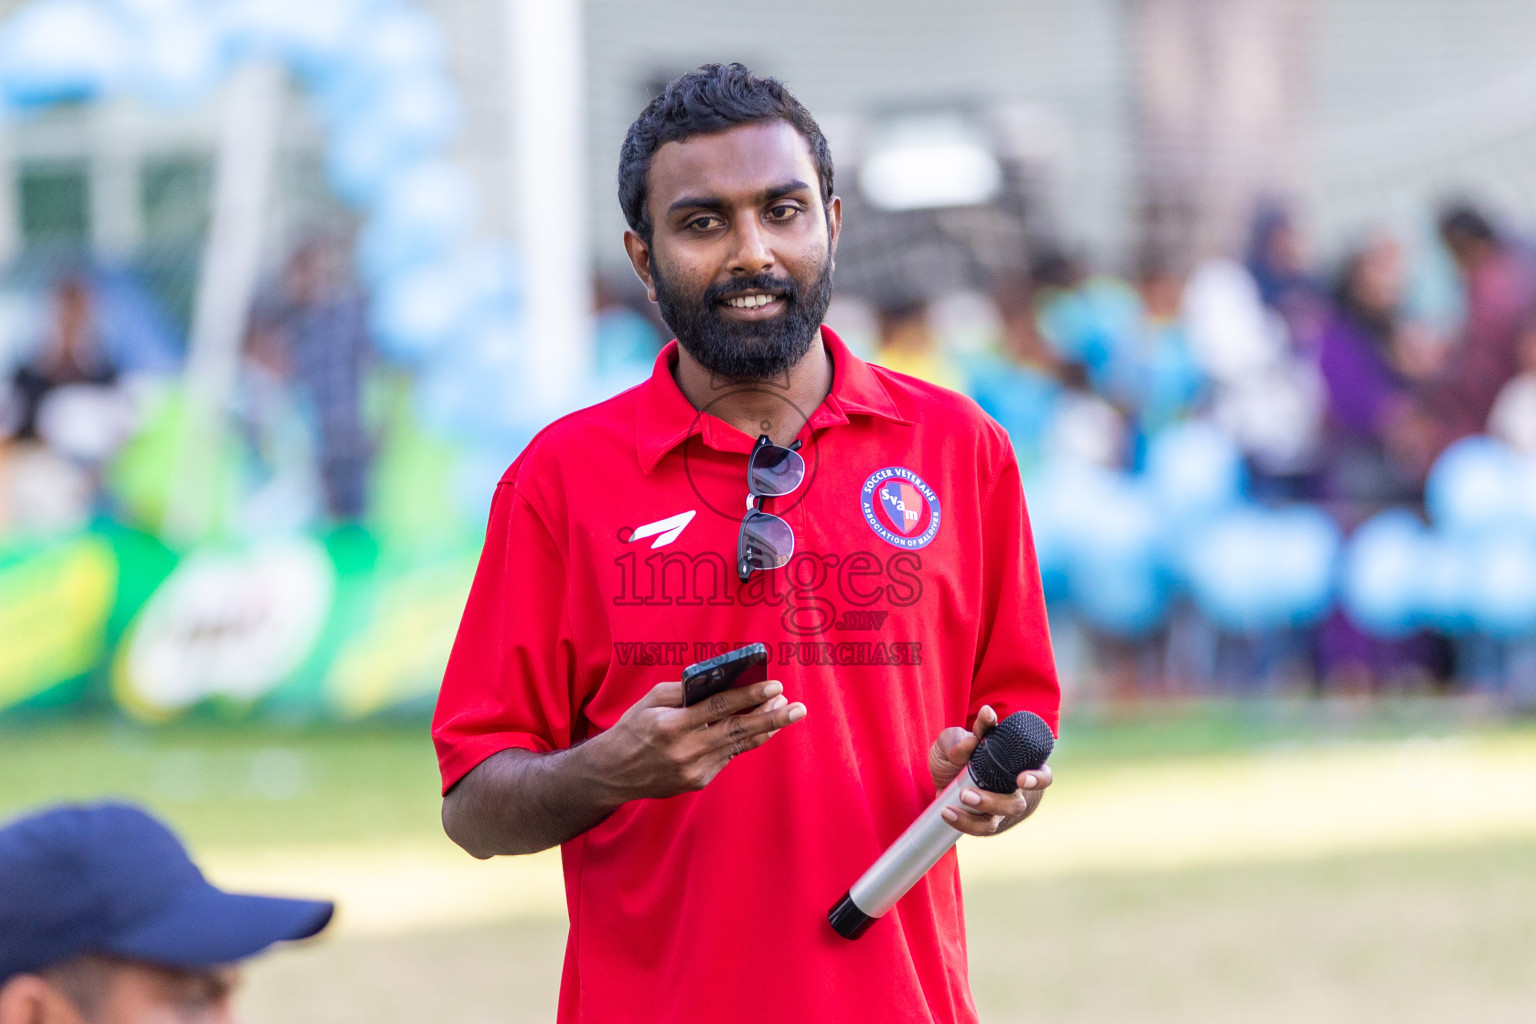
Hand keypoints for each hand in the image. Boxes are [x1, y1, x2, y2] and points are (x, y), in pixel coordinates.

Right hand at [592, 679, 805, 803]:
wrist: (612, 773)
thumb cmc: (632, 729)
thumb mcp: (650, 702)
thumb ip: (683, 691)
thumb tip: (719, 681)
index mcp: (671, 726)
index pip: (718, 708)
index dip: (749, 696)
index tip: (774, 685)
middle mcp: (685, 751)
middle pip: (738, 731)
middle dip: (771, 717)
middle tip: (797, 706)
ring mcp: (694, 770)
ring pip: (738, 746)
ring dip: (765, 728)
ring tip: (786, 712)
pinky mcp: (698, 782)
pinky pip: (727, 757)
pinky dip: (743, 741)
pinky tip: (759, 727)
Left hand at [926, 704, 1052, 837]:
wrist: (941, 779)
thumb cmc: (954, 754)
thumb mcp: (951, 740)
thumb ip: (958, 739)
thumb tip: (970, 742)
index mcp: (1014, 763)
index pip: (1041, 774)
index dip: (1038, 779)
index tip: (1021, 779)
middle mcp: (1011, 787)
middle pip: (1016, 802)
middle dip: (995, 801)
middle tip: (967, 794)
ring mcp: (999, 806)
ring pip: (998, 818)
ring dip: (979, 810)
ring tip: (959, 798)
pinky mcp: (985, 820)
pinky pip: (982, 827)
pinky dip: (964, 821)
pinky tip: (947, 812)